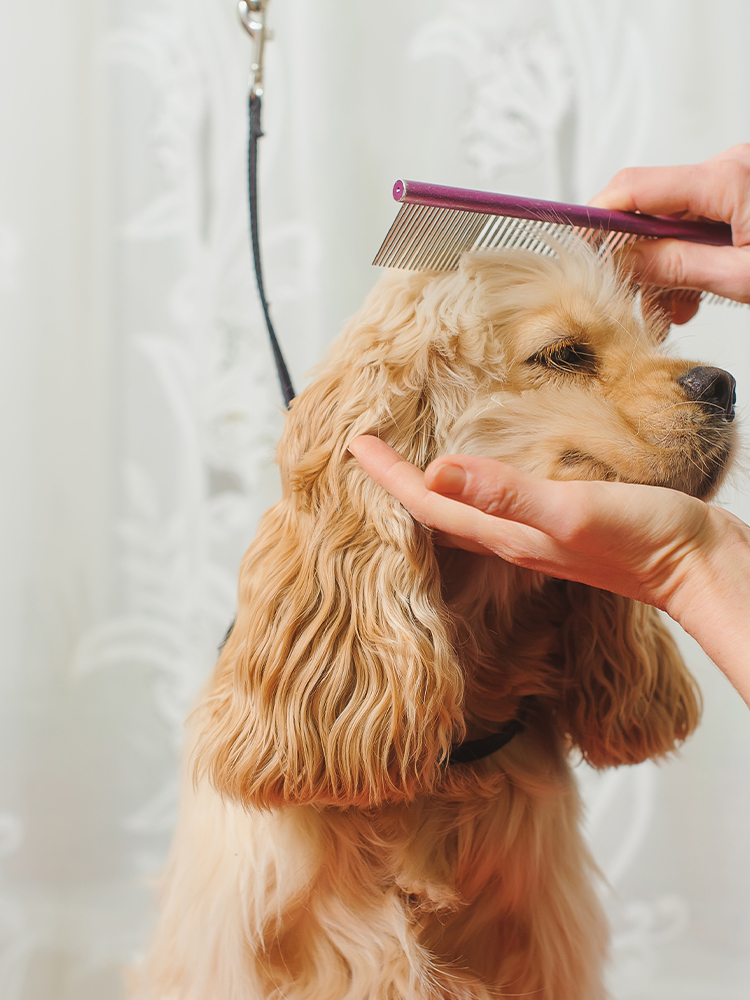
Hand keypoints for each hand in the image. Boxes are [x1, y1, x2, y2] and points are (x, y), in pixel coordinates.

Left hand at [348, 436, 749, 702]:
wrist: (700, 567)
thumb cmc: (645, 541)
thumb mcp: (572, 511)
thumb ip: (508, 493)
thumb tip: (438, 471)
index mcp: (506, 533)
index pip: (430, 502)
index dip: (388, 474)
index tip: (353, 445)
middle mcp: (512, 537)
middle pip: (437, 511)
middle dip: (397, 483)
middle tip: (367, 453)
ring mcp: (536, 534)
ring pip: (466, 510)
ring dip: (431, 487)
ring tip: (407, 464)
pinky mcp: (563, 524)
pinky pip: (499, 505)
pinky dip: (476, 486)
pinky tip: (482, 477)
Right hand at [589, 144, 749, 322]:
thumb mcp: (742, 275)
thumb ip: (679, 267)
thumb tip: (625, 263)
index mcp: (728, 178)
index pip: (635, 188)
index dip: (597, 219)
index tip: (578, 252)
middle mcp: (727, 169)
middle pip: (650, 212)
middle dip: (636, 261)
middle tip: (627, 303)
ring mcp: (733, 181)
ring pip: (670, 226)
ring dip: (662, 271)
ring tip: (668, 314)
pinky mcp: (738, 197)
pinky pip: (694, 227)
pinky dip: (687, 262)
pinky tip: (689, 298)